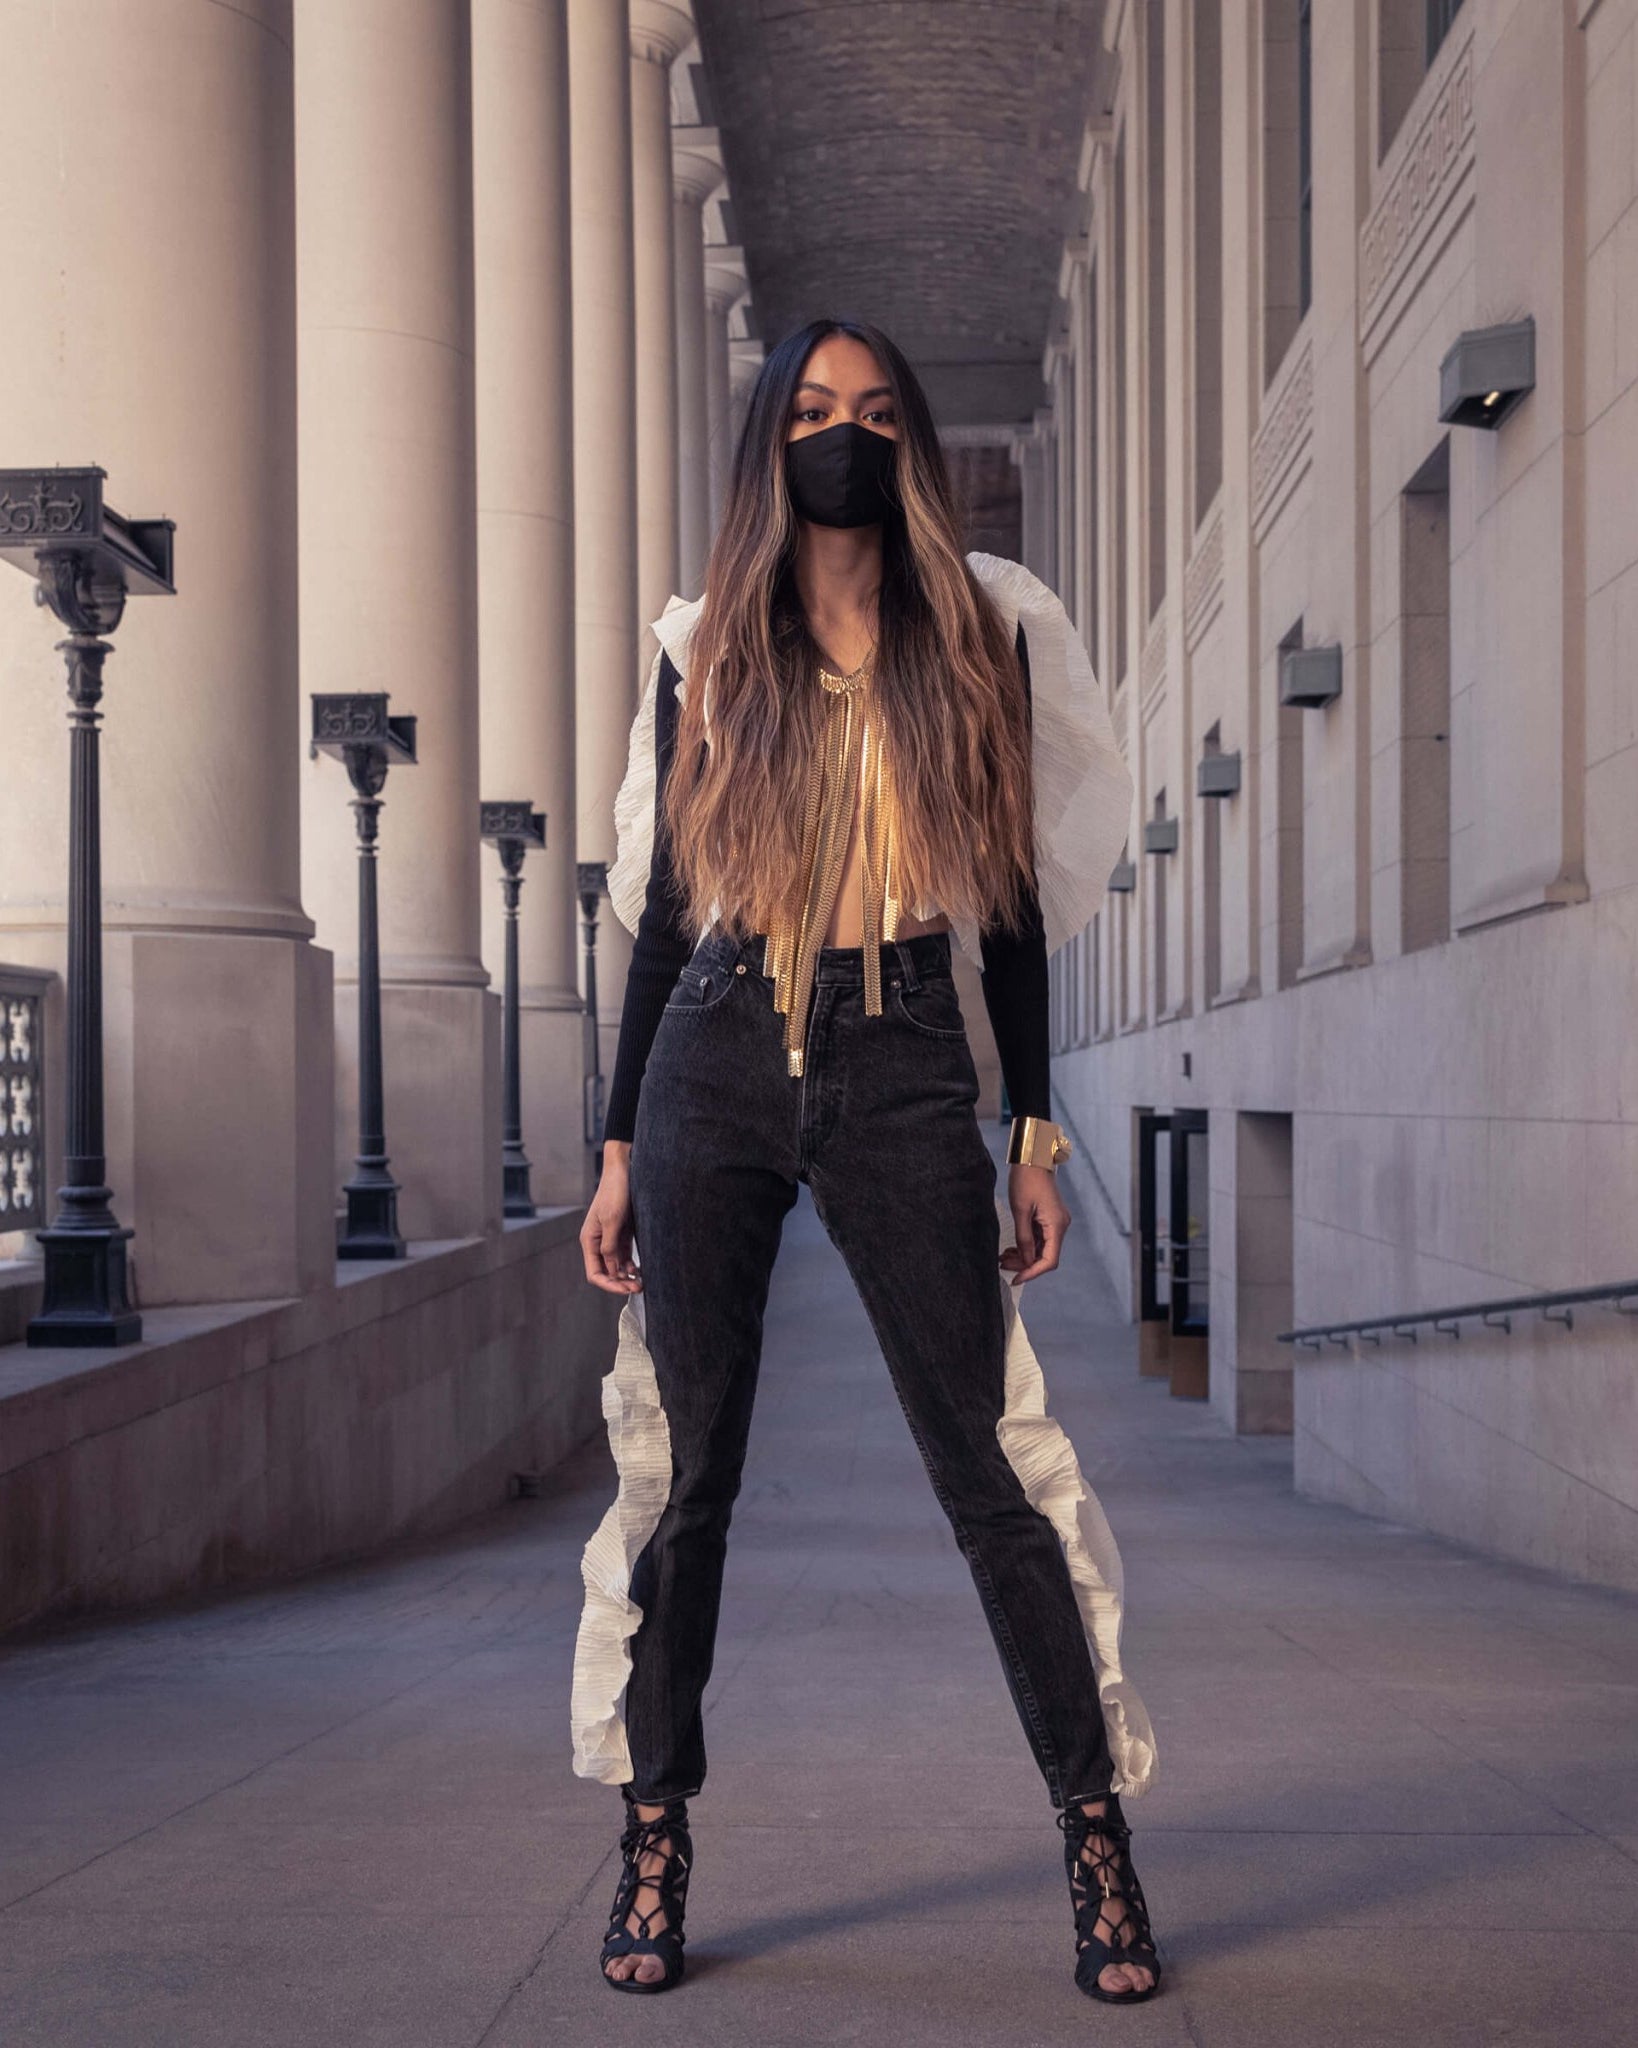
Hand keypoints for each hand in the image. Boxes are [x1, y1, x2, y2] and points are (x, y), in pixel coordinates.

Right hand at [580, 1141, 643, 1294]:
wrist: (625, 1170)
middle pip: (606, 1272)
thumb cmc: (615, 1192)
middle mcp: (598, 1242)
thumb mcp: (612, 1220)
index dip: (609, 1284)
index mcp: (589, 1240)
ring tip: (642, 1282)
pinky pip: (624, 1255)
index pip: (595, 1273)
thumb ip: (610, 1246)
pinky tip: (641, 1270)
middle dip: (620, 1282)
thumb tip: (612, 1269)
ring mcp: (610, 1238)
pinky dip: (631, 1265)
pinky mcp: (622, 1233)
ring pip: (616, 1266)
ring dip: (627, 1276)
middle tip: (639, 1288)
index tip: (626, 1289)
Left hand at [1000, 1163, 1069, 1285]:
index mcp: (1056, 1226)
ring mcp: (1055, 1222)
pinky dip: (1026, 1245)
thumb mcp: (1021, 1211)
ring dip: (1023, 1255)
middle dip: (1024, 1264)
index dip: (1032, 1272)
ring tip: (1003, 1258)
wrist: (1033, 1159)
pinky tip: (1011, 1248)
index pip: (1049, 1261)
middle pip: (1045, 1256)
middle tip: (1003, 1265)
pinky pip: (1039, 1239)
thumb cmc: (1026, 1180)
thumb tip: (1025, 1260)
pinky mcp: (1049, 1218)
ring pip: (1041, 1248)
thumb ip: (1023, 1238)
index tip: (1016, 1278)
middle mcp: (1060, 1226)